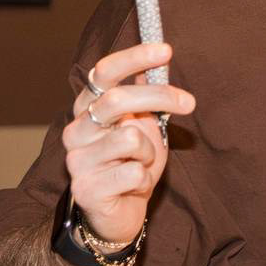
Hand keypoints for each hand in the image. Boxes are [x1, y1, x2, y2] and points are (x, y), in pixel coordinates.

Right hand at [62, 43, 194, 244]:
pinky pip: (133, 172)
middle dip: (159, 97)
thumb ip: (146, 95)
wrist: (118, 215)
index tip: (165, 50)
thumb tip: (161, 56)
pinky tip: (132, 186)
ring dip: (150, 152)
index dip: (134, 57)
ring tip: (142, 165)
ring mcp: (77, 160)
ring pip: (130, 138)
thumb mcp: (144, 125)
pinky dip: (144, 179)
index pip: (104, 72)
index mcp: (88, 109)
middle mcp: (76, 130)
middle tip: (189, 102)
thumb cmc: (132, 164)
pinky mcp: (85, 189)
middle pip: (117, 99)